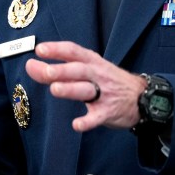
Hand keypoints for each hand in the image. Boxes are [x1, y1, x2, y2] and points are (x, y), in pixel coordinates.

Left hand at [25, 41, 146, 132]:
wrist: (143, 97)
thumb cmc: (109, 82)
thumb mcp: (89, 70)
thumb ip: (60, 70)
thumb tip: (32, 66)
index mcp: (92, 62)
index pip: (73, 52)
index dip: (57, 49)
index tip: (40, 49)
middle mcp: (97, 75)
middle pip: (78, 70)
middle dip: (62, 70)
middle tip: (46, 70)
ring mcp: (104, 93)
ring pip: (86, 90)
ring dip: (70, 89)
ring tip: (55, 89)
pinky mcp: (108, 112)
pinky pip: (97, 117)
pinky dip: (87, 122)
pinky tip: (77, 125)